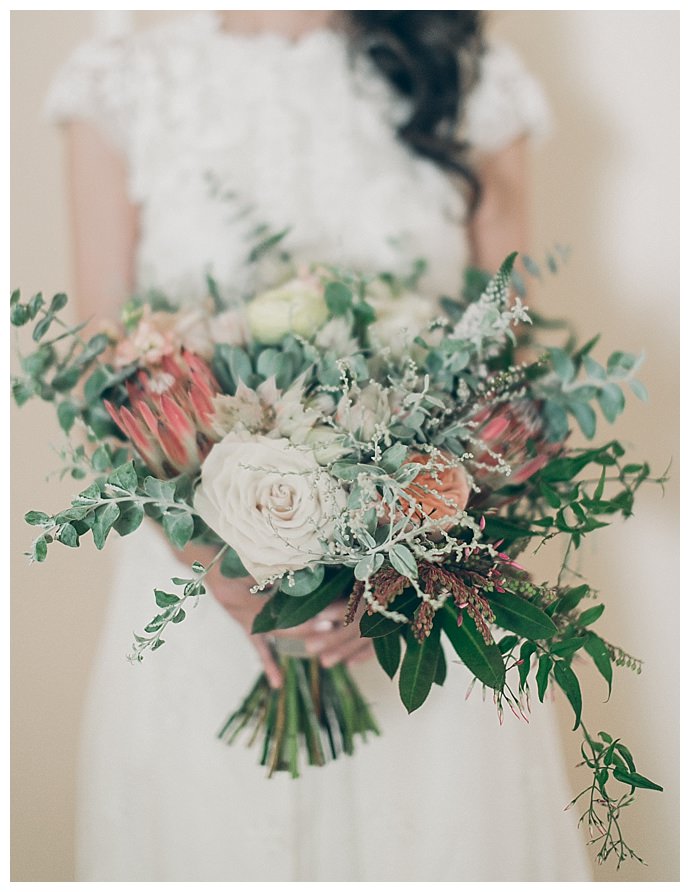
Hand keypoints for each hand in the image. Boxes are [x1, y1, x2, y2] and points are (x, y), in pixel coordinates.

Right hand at [209, 572, 373, 687]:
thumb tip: (297, 568)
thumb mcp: (241, 558)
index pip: (278, 611)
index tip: (327, 614)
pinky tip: (277, 683)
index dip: (303, 615)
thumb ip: (265, 568)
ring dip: (299, 636)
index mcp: (239, 595)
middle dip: (308, 624)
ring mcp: (240, 618)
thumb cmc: (223, 552)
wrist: (201, 556)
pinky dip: (268, 662)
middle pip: (279, 623)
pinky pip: (257, 645)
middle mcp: (239, 609)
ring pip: (273, 633)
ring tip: (323, 643)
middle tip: (335, 624)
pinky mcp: (241, 622)